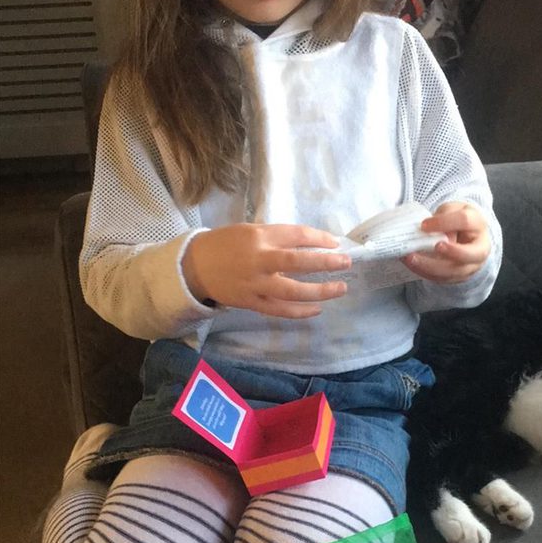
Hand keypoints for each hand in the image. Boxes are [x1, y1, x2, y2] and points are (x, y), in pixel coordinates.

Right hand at [182, 223, 350, 317]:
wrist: (195, 267)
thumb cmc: (225, 244)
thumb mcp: (249, 230)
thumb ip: (276, 237)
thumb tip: (308, 244)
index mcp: (259, 237)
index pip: (297, 235)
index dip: (319, 239)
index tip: (335, 243)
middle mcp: (259, 260)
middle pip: (299, 262)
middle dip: (326, 263)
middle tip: (346, 263)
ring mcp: (256, 284)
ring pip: (293, 291)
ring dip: (320, 291)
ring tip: (340, 289)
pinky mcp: (252, 302)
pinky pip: (280, 310)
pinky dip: (300, 311)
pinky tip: (317, 308)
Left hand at [403, 202, 490, 283]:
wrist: (463, 235)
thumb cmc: (456, 220)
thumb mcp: (451, 209)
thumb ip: (443, 217)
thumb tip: (430, 231)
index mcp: (478, 224)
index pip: (465, 221)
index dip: (444, 222)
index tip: (424, 225)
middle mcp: (479, 248)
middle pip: (469, 254)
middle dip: (451, 252)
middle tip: (434, 247)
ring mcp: (470, 266)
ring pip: (453, 272)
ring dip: (430, 266)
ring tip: (411, 258)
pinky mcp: (457, 277)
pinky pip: (442, 279)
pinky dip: (425, 272)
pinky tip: (412, 265)